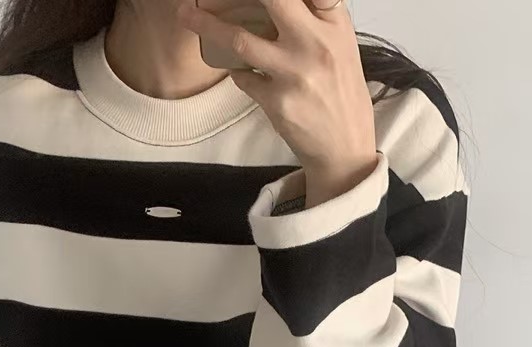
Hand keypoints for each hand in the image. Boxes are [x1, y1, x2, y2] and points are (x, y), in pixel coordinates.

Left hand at [177, 0, 377, 201]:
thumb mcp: (339, 45)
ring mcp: (294, 73)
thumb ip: (314, 17)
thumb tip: (274, 3)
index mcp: (334, 24)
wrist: (344, 148)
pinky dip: (237, 71)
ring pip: (241, 40)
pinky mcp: (277, 102)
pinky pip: (242, 77)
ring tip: (186, 15)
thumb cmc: (340, 92)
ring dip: (208, 25)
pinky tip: (240, 70)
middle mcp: (316, 43)